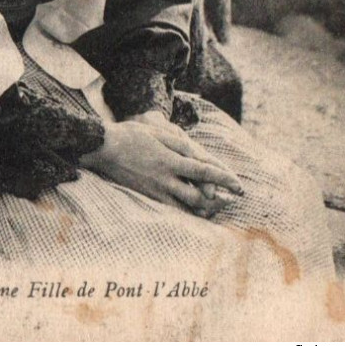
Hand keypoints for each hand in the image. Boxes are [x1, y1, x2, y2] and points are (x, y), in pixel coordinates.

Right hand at [80, 119, 243, 215]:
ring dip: (206, 209)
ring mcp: (156, 191)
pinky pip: (172, 210)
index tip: (240, 186)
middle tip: (231, 199)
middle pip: (200, 197)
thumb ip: (181, 145)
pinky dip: (187, 212)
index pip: (205, 172)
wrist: (104, 149)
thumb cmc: (132, 136)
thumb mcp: (159, 132)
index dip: (225, 179)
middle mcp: (165, 179)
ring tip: (217, 206)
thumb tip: (201, 156)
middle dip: (220, 201)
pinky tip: (194, 210)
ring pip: (187, 208)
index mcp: (170, 160)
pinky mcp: (148, 197)